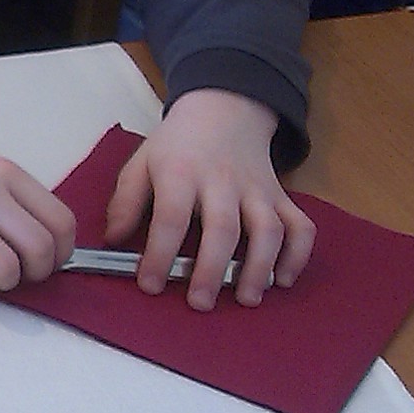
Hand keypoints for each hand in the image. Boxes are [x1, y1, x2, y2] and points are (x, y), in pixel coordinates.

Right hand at [0, 122, 77, 296]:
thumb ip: (11, 198)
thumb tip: (41, 243)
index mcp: (3, 172)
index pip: (60, 220)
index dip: (63, 251)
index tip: (51, 261)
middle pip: (39, 247)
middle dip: (38, 273)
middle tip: (23, 275)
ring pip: (6, 268)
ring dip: (5, 283)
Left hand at [106, 89, 312, 308]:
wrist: (224, 109)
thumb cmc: (178, 144)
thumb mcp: (141, 162)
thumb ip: (125, 201)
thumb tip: (113, 241)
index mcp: (181, 172)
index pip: (170, 217)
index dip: (159, 253)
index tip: (149, 284)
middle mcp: (222, 181)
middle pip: (222, 228)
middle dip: (212, 270)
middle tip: (200, 303)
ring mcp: (257, 189)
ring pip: (267, 229)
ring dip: (260, 267)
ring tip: (246, 299)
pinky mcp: (281, 196)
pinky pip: (300, 225)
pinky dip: (298, 254)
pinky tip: (282, 279)